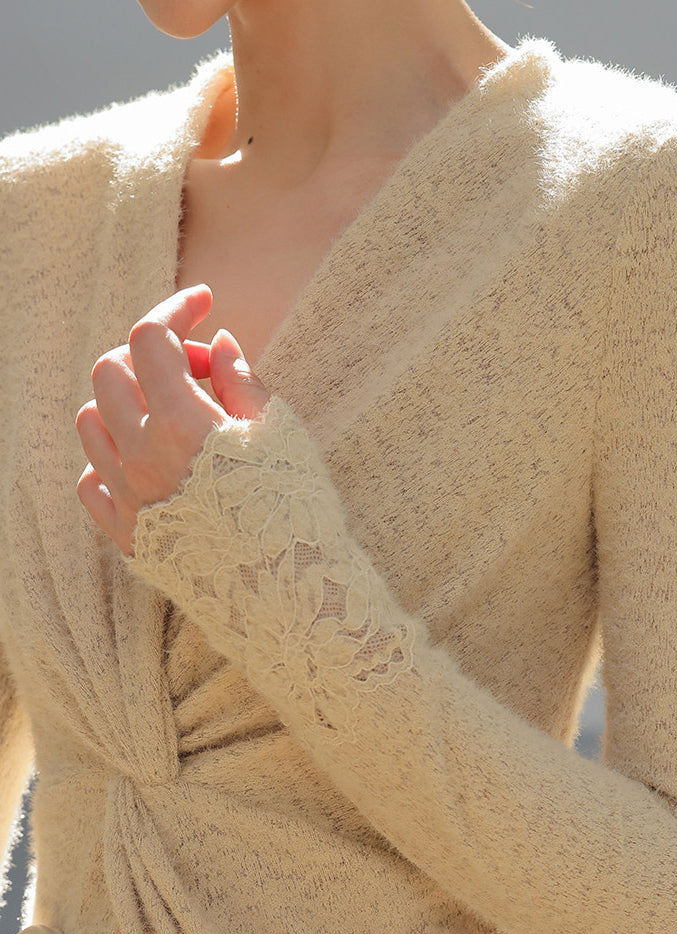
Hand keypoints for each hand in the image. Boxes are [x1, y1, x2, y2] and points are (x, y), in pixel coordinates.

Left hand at [75, 284, 271, 557]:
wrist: (294, 599)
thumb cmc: (298, 513)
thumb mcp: (282, 435)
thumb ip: (242, 381)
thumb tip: (219, 345)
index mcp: (181, 423)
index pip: (151, 338)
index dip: (176, 309)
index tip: (203, 303)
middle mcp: (140, 457)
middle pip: (110, 373)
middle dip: (150, 355)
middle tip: (201, 372)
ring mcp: (127, 498)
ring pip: (90, 423)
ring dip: (123, 403)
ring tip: (170, 414)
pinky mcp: (126, 535)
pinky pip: (90, 481)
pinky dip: (111, 459)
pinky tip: (148, 461)